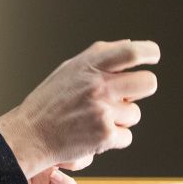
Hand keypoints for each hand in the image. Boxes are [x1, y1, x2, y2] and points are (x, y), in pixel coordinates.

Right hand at [0, 40, 158, 183]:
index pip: (131, 52)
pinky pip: (126, 136)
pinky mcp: (106, 135)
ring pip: (135, 113)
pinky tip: (93, 134)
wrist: (31, 135)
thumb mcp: (70, 69)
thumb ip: (100, 56)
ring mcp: (103, 111)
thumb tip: (132, 44)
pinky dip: (113, 139)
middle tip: (128, 93)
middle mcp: (98, 86)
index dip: (149, 52)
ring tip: (95, 118)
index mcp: (89, 66)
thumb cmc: (49, 102)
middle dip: (142, 88)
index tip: (152, 56)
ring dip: (121, 118)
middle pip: (147, 83)